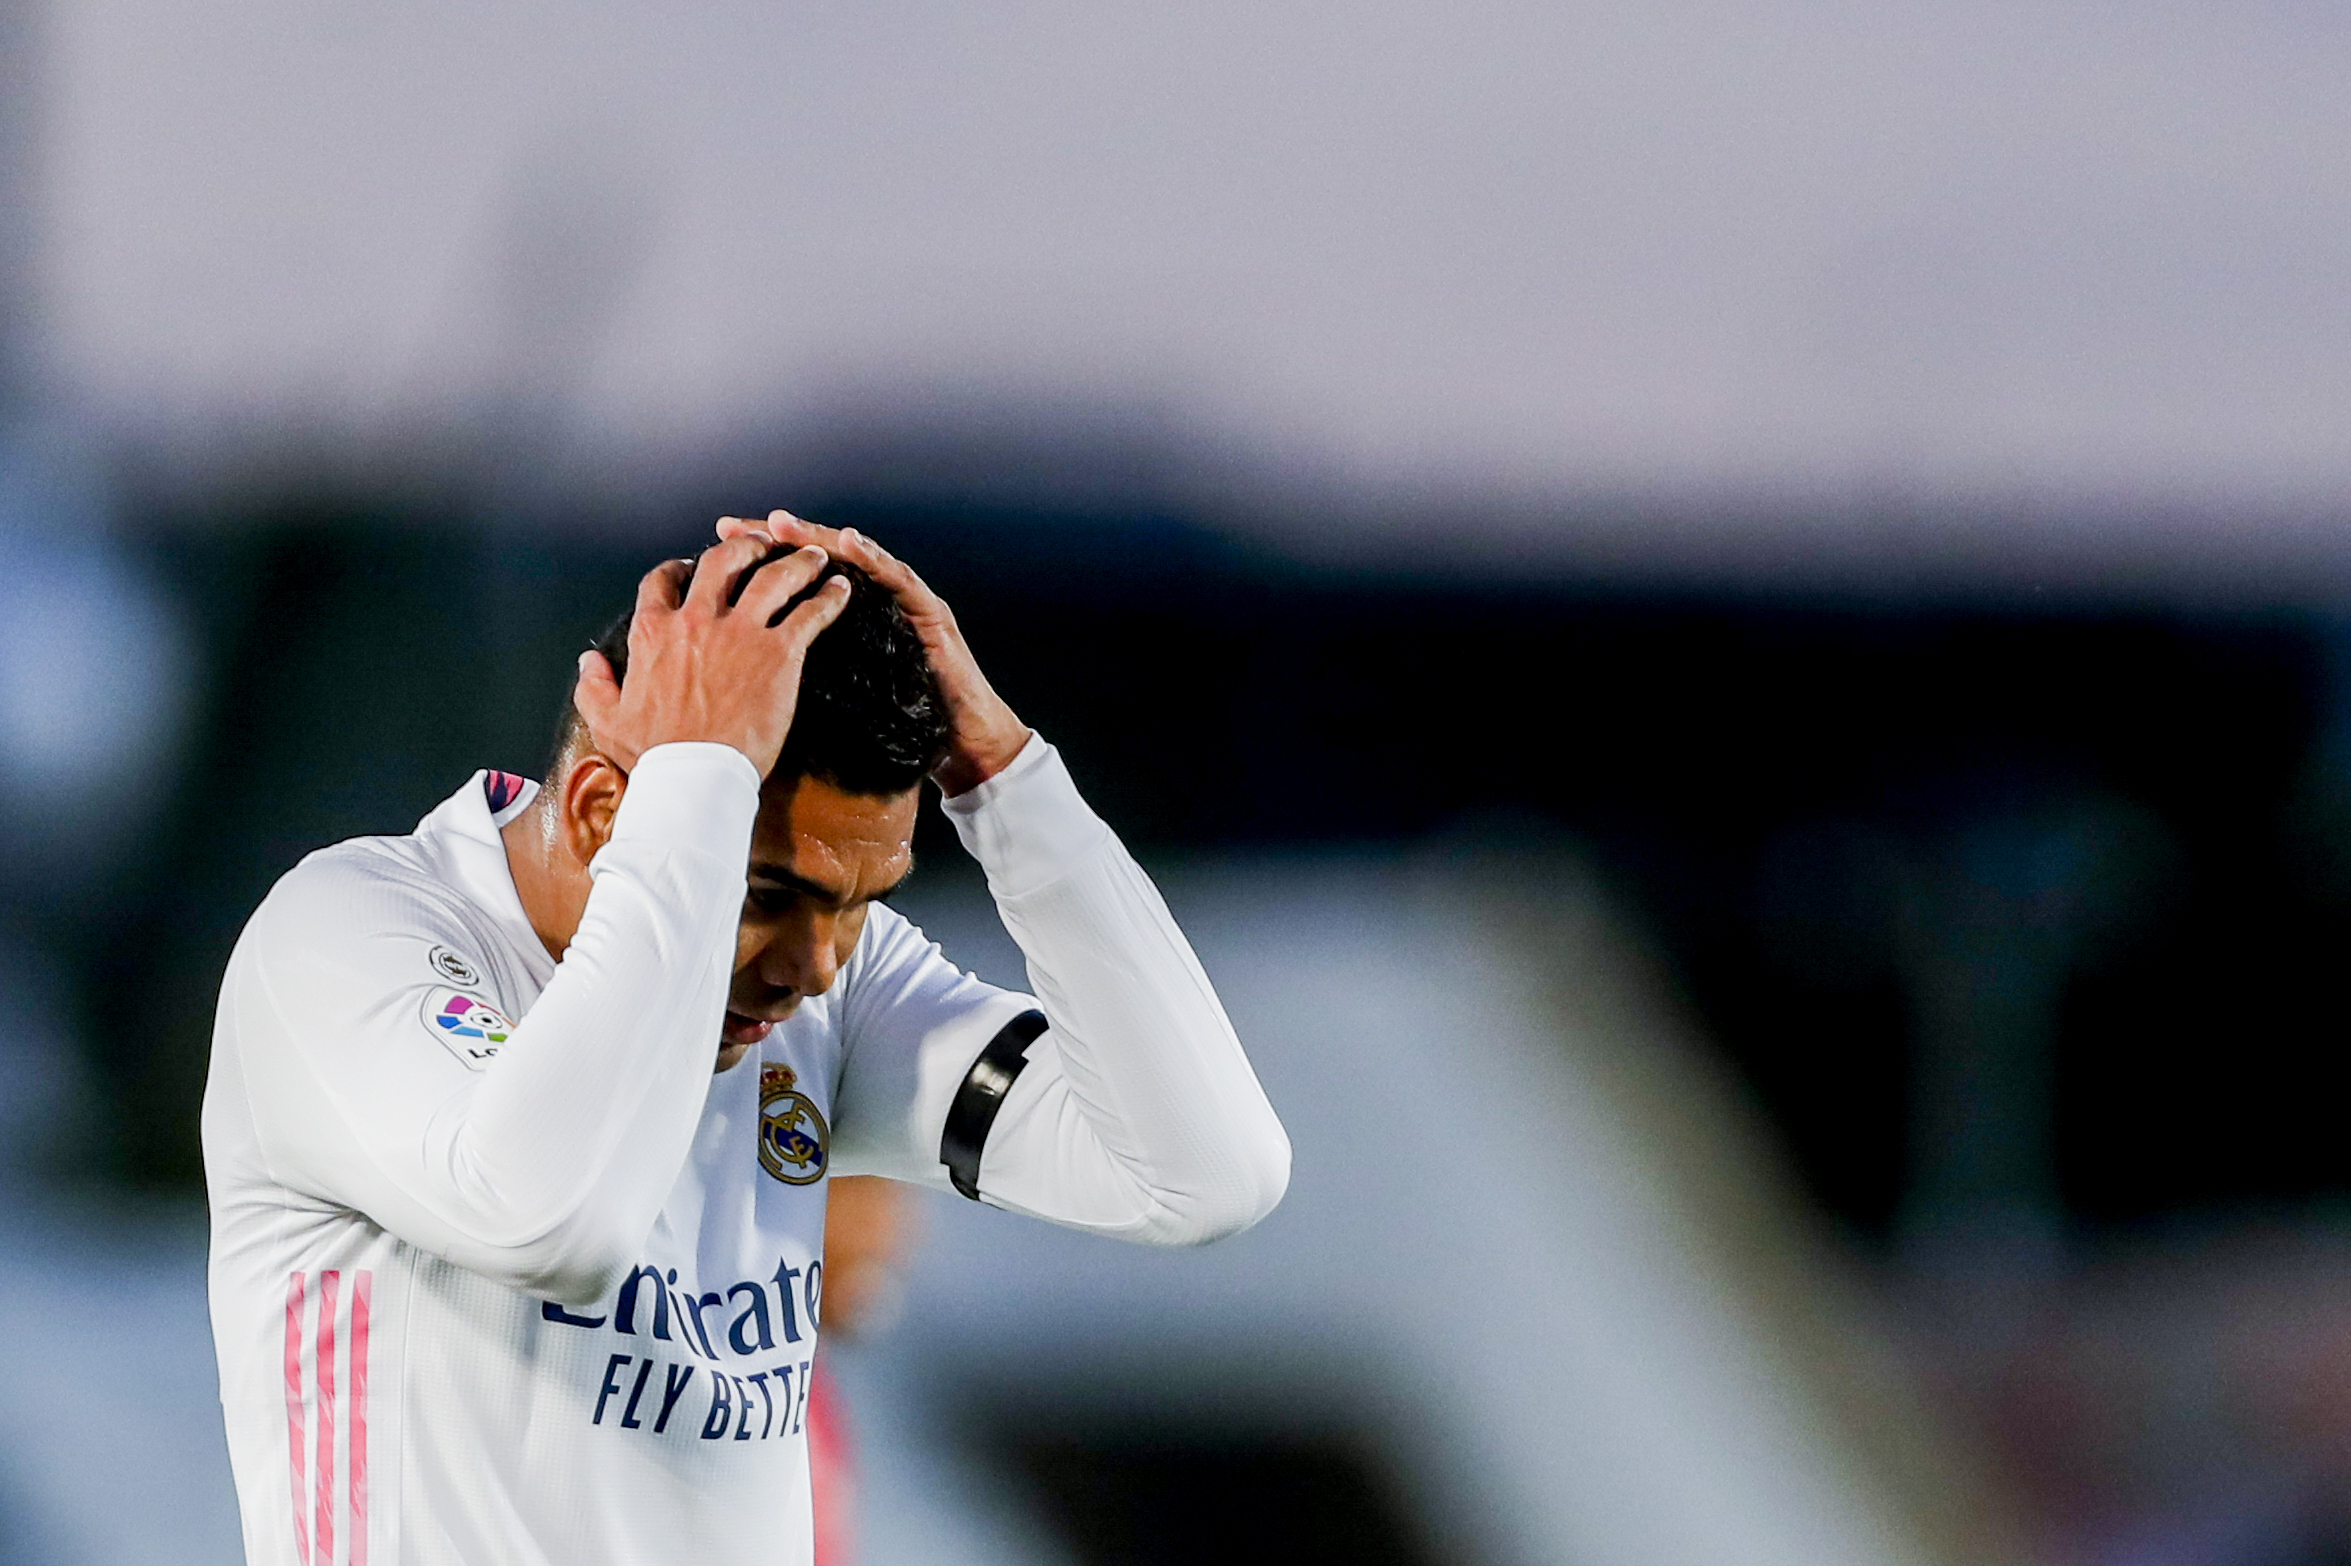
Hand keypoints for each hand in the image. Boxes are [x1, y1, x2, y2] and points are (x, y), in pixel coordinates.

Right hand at [573, 536, 849, 777]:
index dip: (678, 568)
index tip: (690, 566)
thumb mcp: (608, 720)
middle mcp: (696, 620)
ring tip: (813, 556)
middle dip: (743, 546)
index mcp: (654, 632)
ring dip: (796, 561)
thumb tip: (589, 661)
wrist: (696, 777)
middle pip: (721, 562)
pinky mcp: (778, 652)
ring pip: (772, 577)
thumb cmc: (655, 755)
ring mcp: (740, 632)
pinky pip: (810, 612)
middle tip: (761, 544)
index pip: (662, 581)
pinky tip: (841, 589)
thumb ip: (595, 686)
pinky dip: (829, 597)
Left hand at [715, 510, 1032, 795]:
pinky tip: (852, 544)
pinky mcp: (931, 614)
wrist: (960, 744)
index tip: (707, 550)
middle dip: (771, 540)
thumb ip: (795, 683)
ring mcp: (902, 603)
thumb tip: (735, 689)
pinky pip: (900, 581)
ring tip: (784, 524)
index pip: (788, 582)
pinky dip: (876, 560)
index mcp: (839, 624)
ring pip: (854, 559)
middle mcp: (869, 603)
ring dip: (818, 538)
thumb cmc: (894, 731)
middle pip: (813, 560)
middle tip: (732, 524)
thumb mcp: (836, 704)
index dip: (748, 565)